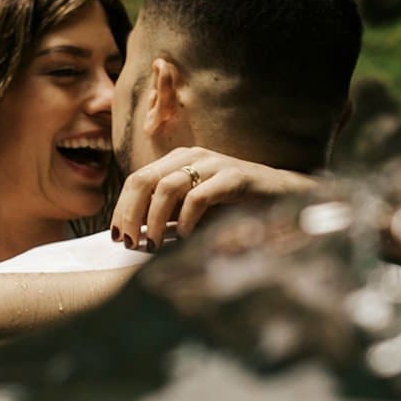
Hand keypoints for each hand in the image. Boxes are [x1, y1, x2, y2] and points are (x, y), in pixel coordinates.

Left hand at [109, 147, 315, 251]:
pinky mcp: (234, 177)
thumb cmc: (235, 204)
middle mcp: (192, 156)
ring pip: (167, 187)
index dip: (122, 208)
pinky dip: (187, 220)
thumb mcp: (195, 209)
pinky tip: (186, 238)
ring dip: (155, 220)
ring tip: (154, 245)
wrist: (283, 195)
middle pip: (145, 180)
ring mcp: (213, 163)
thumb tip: (135, 235)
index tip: (117, 237)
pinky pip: (199, 196)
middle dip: (130, 214)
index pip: (137, 179)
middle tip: (129, 243)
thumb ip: (169, 216)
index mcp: (178, 160)